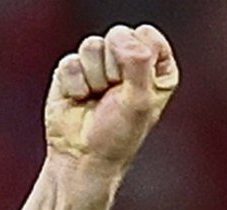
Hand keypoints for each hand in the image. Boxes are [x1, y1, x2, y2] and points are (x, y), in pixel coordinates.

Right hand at [45, 25, 177, 170]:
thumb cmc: (118, 136)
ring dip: (94, 78)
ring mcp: (99, 63)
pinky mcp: (73, 69)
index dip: (138, 59)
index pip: (147, 36)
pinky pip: (71, 61)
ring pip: (92, 46)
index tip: (135, 87)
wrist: (83, 158)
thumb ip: (138, 63)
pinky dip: (75, 85)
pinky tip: (80, 100)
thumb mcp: (139, 101)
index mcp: (156, 67)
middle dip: (114, 70)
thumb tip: (120, 36)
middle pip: (118, 35)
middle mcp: (128, 61)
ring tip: (96, 98)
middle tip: (114, 96)